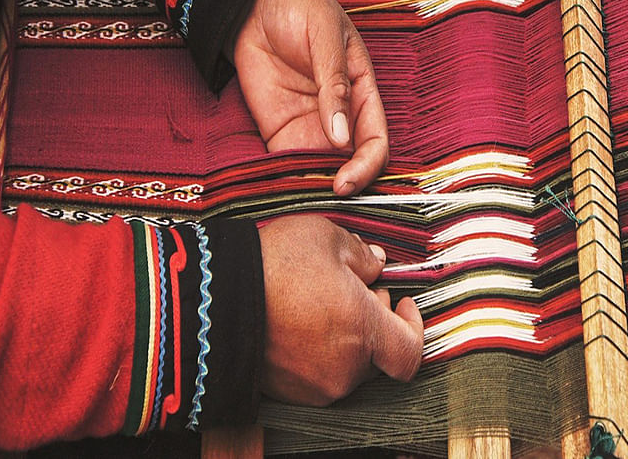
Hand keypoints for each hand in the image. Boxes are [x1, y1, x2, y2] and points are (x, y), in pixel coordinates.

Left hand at [233, 0, 388, 195]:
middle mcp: (339, 116)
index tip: (347, 180)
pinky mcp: (278, 130)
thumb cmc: (301, 7)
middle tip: (325, 198)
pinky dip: (287, 180)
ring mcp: (309, 125)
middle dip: (343, 184)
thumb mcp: (325, 38)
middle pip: (351, 163)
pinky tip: (281, 190)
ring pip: (320, 169)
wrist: (253, 1)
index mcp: (362, 92)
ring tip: (302, 200)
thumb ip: (334, 86)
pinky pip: (287, 163)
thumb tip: (341, 136)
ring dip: (315, 187)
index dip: (367, 165)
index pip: (375, 140)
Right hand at [258, 215, 423, 405]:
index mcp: (364, 333)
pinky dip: (317, 350)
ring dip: (345, 336)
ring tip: (320, 302)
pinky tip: (299, 320)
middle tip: (354, 289)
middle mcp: (344, 369)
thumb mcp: (327, 237)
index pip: (411, 352)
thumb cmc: (275, 265)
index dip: (414, 327)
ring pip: (346, 364)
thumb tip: (377, 263)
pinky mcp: (286, 391)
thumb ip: (362, 254)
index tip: (403, 303)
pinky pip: (316, 373)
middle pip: (378, 355)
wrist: (213, 298)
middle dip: (374, 321)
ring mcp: (313, 385)